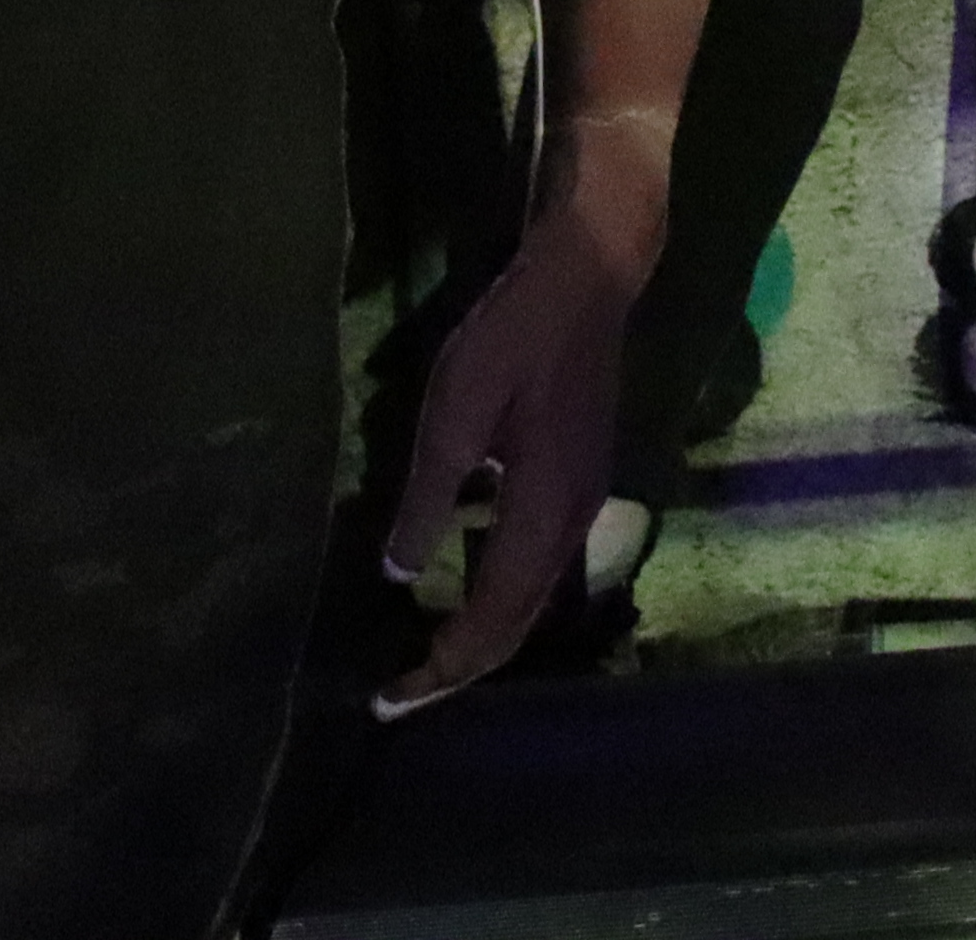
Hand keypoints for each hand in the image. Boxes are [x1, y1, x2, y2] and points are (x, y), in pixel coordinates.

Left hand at [379, 173, 652, 705]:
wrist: (588, 277)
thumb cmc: (514, 338)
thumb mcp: (454, 414)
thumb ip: (428, 499)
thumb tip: (400, 574)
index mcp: (542, 513)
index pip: (491, 621)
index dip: (440, 667)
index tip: (387, 698)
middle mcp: (573, 522)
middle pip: (519, 624)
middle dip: (460, 668)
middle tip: (398, 696)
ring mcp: (583, 501)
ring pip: (532, 599)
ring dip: (481, 636)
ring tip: (424, 654)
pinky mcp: (578, 481)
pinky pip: (537, 567)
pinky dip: (499, 598)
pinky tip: (461, 585)